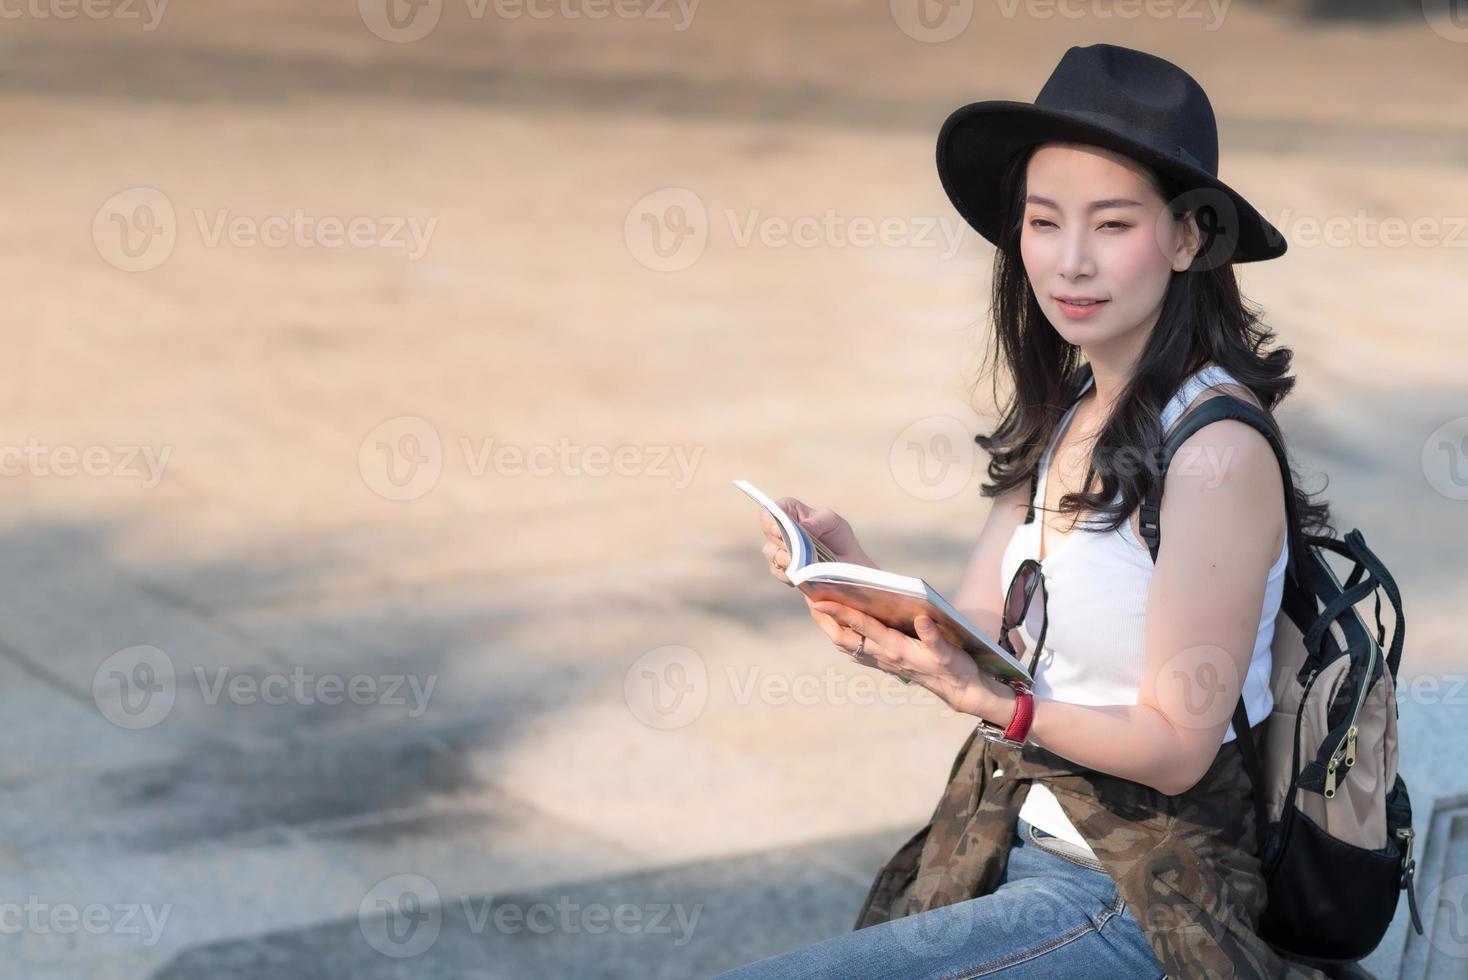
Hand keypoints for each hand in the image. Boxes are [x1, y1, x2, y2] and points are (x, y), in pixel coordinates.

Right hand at [759, 497, 871, 587]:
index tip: (778, 529)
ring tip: (797, 563)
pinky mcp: (783, 570)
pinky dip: (788, 573)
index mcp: (792, 512)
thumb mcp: (832, 522)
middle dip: (779, 540)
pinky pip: (778, 571)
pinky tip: (801, 575)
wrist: (847, 564)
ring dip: (783, 558)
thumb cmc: (838, 536)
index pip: (773, 509)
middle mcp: (782, 530)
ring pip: (770, 552)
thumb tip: (801, 527)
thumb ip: (817, 522)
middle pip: (768, 531)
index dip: (771, 518)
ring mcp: (780, 550)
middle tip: (792, 548)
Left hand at [808, 600, 1018, 722]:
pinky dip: (843, 638)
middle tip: (809, 600)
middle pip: (843, 638)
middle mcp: (884, 655)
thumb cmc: (954, 667)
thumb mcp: (948, 652)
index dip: (839, 612)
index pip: (860, 626)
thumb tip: (922, 619)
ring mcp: (882, 661)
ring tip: (818, 610)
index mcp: (895, 648)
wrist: (958, 690)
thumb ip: (934, 637)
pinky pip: (856, 651)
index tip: (819, 600)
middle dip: (825, 620)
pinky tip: (840, 629)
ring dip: (831, 628)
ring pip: (847, 645)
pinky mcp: (886, 663)